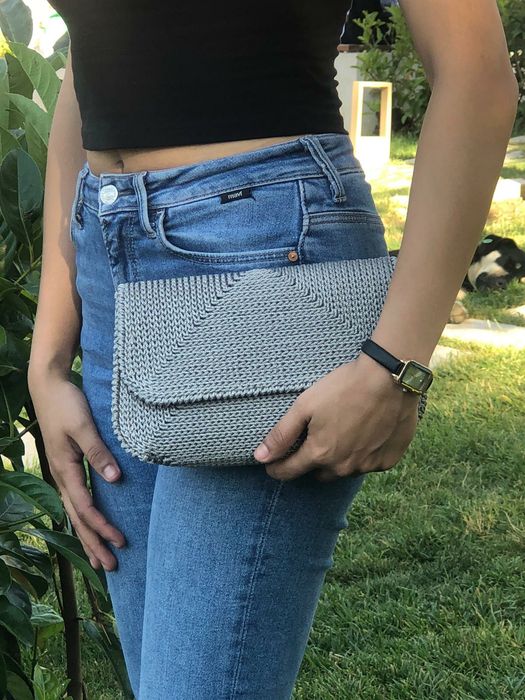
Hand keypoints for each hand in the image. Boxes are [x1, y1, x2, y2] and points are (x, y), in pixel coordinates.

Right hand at [28, 374, 125, 570]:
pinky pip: (74, 500)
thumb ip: (98, 452)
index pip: (86, 507)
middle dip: (93, 544)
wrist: (48, 386)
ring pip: (74, 513)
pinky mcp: (65, 466)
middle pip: (77, 518)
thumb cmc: (66, 404)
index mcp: (65, 469)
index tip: (121, 542)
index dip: (103, 527)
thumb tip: (115, 479)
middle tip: (110, 567)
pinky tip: (89, 525)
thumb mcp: (84, 426)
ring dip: (87, 536)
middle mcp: (60, 476)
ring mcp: (61, 473)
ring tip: (97, 558)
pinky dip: (83, 518)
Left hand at [253, 352, 421, 481]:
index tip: (272, 465)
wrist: (391, 379)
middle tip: (314, 439)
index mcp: (320, 454)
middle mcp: (343, 467)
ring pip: (344, 470)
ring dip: (339, 458)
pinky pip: (369, 464)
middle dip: (312, 461)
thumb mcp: (305, 406)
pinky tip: (365, 434)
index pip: (289, 472)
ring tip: (341, 433)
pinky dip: (363, 454)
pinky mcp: (388, 460)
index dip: (277, 468)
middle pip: (318, 473)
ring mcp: (368, 466)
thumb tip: (259, 457)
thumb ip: (281, 435)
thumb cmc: (344, 388)